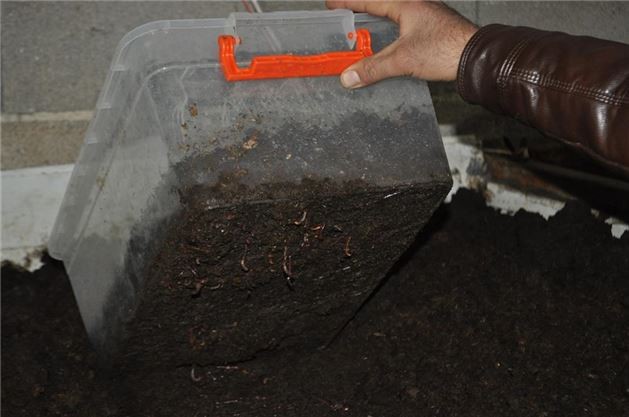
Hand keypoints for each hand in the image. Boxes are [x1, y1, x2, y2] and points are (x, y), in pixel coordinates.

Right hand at [327, 0, 477, 86]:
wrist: (477, 57)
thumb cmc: (445, 49)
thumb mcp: (402, 59)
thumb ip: (373, 68)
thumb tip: (348, 76)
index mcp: (407, 4)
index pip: (370, 0)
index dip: (348, 2)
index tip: (332, 4)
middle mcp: (418, 5)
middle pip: (383, 4)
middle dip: (363, 9)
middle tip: (346, 14)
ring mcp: (428, 17)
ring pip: (397, 14)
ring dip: (379, 20)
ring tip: (365, 28)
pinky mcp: (436, 30)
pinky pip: (407, 25)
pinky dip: (393, 32)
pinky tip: (392, 43)